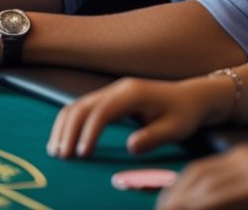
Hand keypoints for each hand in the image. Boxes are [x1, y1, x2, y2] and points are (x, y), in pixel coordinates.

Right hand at [48, 75, 233, 158]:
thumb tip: (130, 146)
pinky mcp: (110, 99)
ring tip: (56, 150)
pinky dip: (70, 123)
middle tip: (61, 156)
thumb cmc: (184, 114)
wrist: (192, 97)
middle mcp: (118, 89)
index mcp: (133, 94)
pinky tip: (64, 139)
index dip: (89, 133)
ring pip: (78, 105)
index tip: (82, 154)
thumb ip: (153, 137)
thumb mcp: (175, 129)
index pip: (102, 112)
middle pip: (83, 106)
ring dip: (64, 127)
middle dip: (68, 131)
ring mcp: (112, 92)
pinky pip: (84, 108)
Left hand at [157, 145, 247, 209]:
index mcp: (245, 157)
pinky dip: (209, 207)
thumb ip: (246, 188)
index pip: (197, 172)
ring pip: (207, 193)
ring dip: (185, 205)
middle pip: (196, 181)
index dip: (175, 190)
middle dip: (173, 201)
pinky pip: (229, 200)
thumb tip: (219, 200)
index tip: (163, 207)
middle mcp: (246, 162)